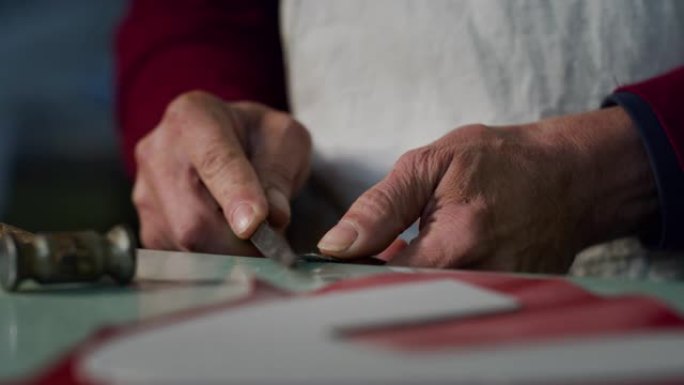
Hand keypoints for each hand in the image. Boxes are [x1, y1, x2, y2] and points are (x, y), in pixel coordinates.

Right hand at [133, 91, 310, 253]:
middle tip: (274, 247)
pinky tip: (229, 240)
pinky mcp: (148, 229)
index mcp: (194, 117)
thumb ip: (279, 172)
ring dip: (230, 253)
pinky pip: (182, 259)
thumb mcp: (284, 139)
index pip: (215, 162)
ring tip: (251, 234)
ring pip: (188, 246)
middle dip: (239, 244)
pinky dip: (215, 259)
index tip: (254, 225)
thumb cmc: (258, 139)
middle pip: (194, 219)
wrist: (228, 142)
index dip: (235, 197)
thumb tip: (273, 217)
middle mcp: (158, 154)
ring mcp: (146, 194)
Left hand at [317, 107, 657, 271]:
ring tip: (429, 247)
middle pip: (408, 302)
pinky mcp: (515, 302)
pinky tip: (447, 261)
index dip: (358, 274)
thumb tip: (335, 245)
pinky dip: (443, 287)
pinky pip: (462, 306)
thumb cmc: (500, 161)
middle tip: (394, 247)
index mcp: (456, 242)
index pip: (382, 283)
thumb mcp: (432, 164)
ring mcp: (503, 297)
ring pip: (434, 305)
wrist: (570, 176)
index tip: (351, 259)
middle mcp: (482, 280)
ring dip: (416, 284)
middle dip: (387, 281)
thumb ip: (380, 207)